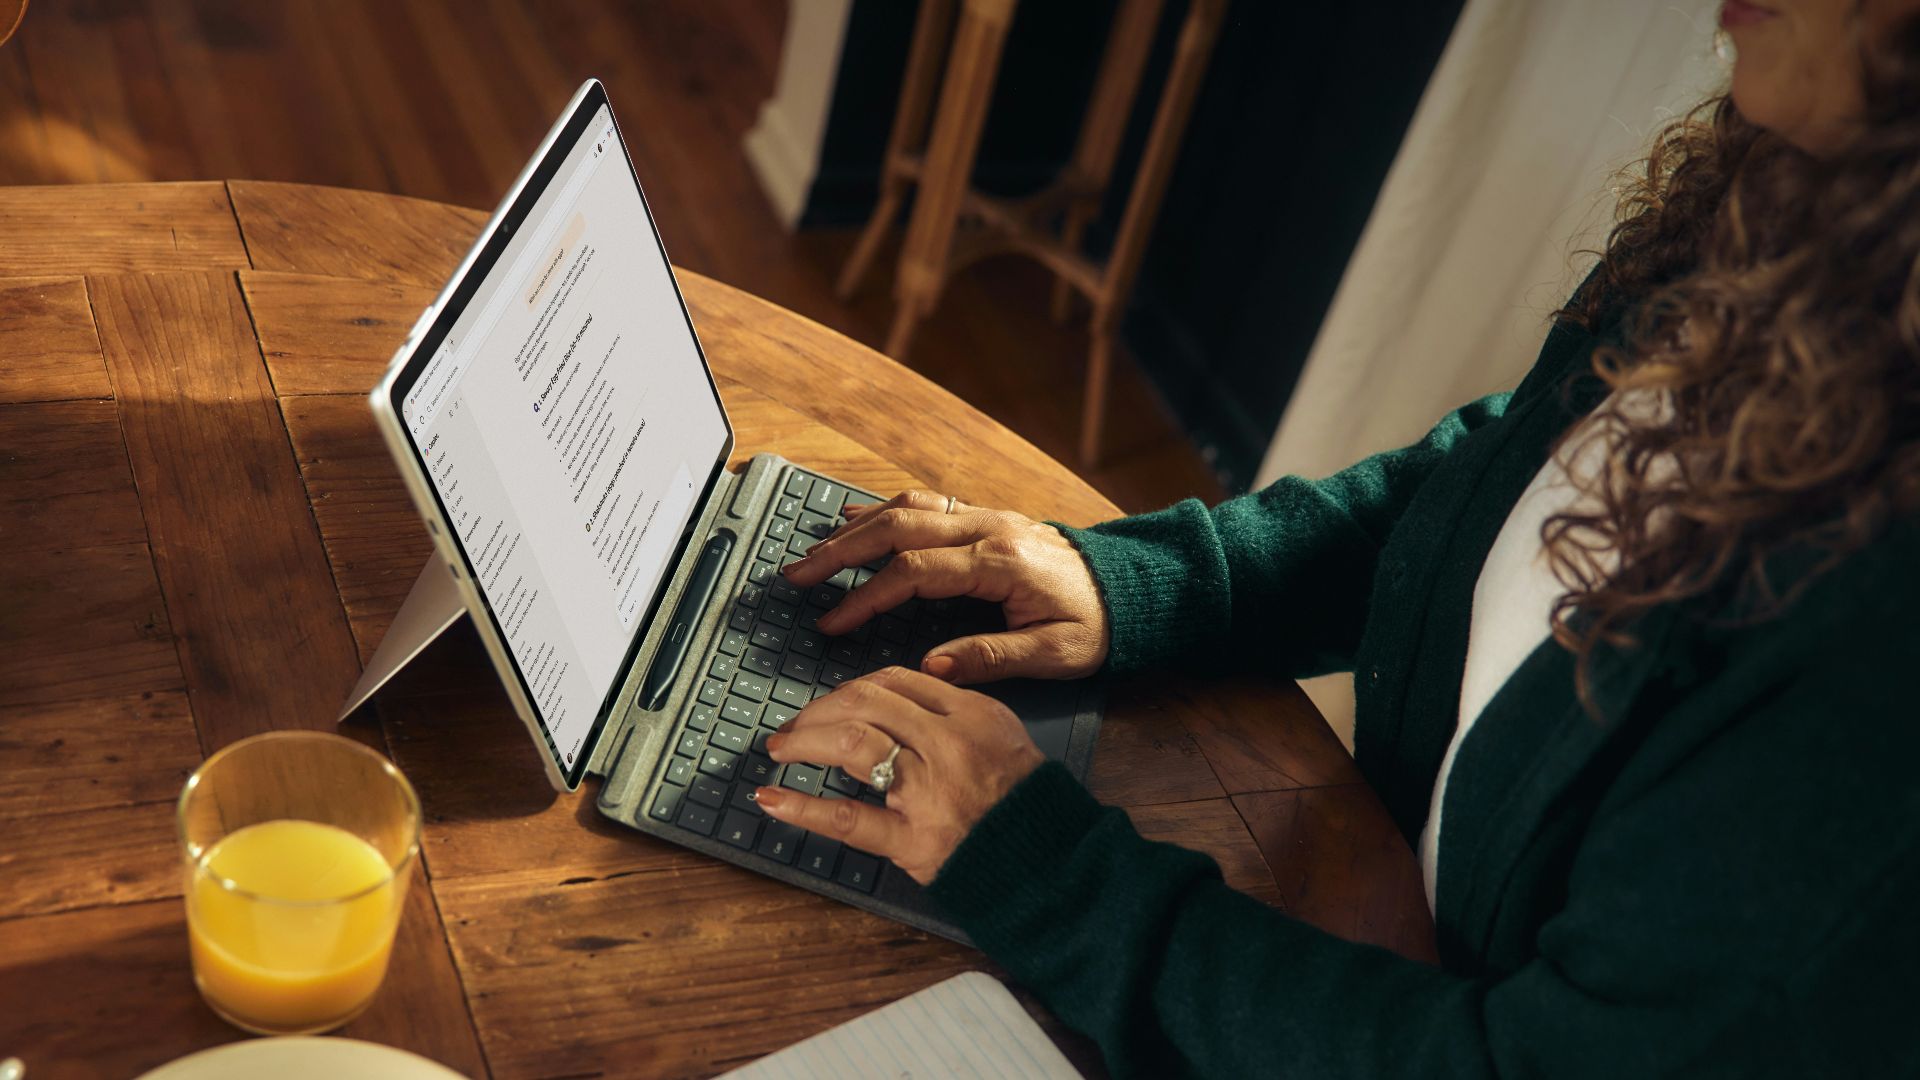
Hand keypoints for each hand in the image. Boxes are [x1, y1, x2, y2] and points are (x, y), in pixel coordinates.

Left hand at [755, 666, 1043, 883]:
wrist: (1050, 862)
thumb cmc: (1024, 801)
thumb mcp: (1002, 736)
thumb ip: (954, 712)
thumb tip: (893, 699)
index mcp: (971, 714)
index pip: (897, 682)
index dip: (853, 688)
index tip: (834, 701)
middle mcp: (947, 744)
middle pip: (866, 704)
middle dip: (819, 710)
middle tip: (793, 725)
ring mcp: (928, 792)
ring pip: (853, 744)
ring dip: (806, 741)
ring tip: (782, 748)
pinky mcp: (913, 840)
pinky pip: (849, 819)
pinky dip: (804, 808)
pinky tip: (773, 799)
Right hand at [782, 489, 1109, 683]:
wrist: (1132, 588)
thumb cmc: (1097, 624)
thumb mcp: (1055, 653)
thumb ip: (991, 658)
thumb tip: (931, 666)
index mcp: (999, 563)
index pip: (913, 575)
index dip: (866, 598)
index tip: (832, 623)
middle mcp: (987, 529)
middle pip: (896, 529)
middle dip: (840, 551)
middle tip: (796, 575)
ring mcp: (985, 518)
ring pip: (905, 509)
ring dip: (854, 527)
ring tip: (813, 550)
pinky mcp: (985, 518)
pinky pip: (924, 505)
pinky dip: (882, 511)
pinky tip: (855, 521)